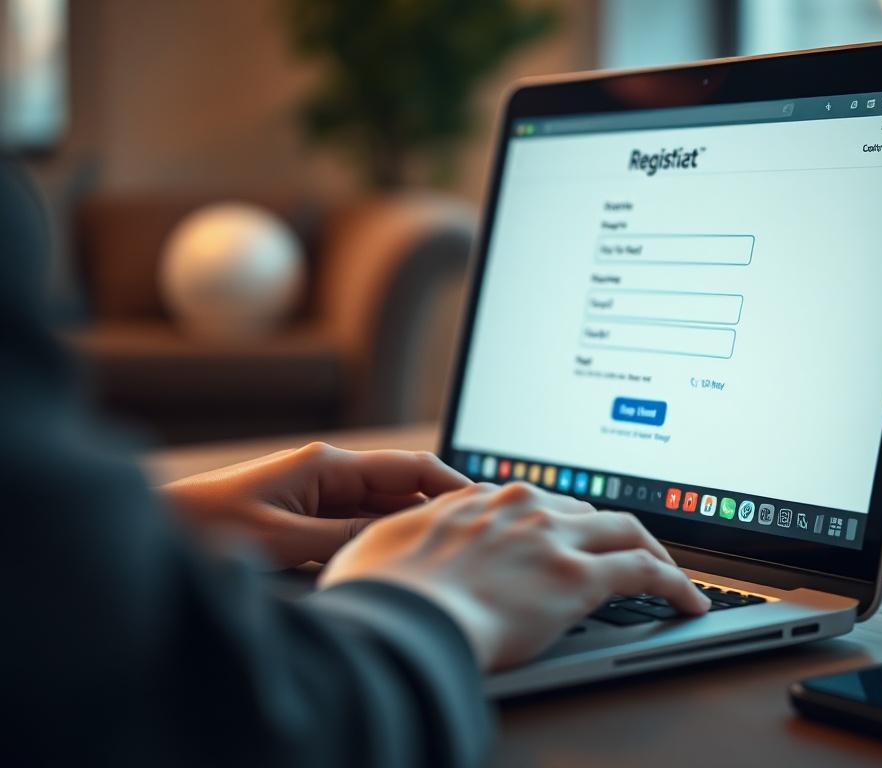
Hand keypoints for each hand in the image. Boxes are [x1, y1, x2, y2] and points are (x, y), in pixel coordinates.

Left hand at [162, 443, 468, 568]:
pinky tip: (401, 553)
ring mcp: (319, 491)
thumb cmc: (211, 526)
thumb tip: (401, 535)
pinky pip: (357, 519)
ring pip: (382, 505)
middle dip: (438, 506)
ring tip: (451, 547)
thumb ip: (346, 536)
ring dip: (412, 522)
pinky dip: (382, 533)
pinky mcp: (307, 510)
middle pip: (401, 487)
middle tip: (477, 534)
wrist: (159, 527)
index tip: (485, 502)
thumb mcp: (285, 539)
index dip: (451, 482)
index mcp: (329, 465)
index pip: (409, 468)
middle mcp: (330, 472)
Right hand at [318, 482, 710, 671]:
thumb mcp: (380, 546)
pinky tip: (688, 602)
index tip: (571, 535)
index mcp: (480, 499)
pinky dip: (675, 584)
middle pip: (587, 509)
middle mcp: (523, 506)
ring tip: (671, 576)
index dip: (562, 520)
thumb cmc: (381, 590)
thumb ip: (406, 539)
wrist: (401, 616)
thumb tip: (399, 549)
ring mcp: (554, 537)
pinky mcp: (579, 577)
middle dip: (609, 531)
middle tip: (624, 553)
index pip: (538, 500)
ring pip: (626, 529)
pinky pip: (646, 573)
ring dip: (654, 550)